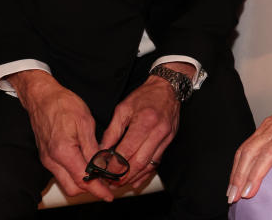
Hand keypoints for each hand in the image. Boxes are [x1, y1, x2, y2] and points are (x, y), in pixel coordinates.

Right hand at [9, 70, 113, 200]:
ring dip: (81, 183)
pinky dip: (73, 175)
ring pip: (65, 182)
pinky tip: (85, 167)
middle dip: (90, 189)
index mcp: (63, 152)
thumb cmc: (64, 104)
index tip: (108, 195)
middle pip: (72, 188)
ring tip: (98, 176)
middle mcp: (52, 160)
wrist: (42, 96)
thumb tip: (102, 167)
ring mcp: (47, 159)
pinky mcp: (46, 156)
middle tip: (106, 184)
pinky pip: (60, 173)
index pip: (83, 180)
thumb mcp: (86, 123)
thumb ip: (93, 149)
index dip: (98, 189)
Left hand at [98, 62, 189, 187]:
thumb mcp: (123, 108)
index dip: (114, 165)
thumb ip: (112, 131)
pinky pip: (157, 162)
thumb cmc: (145, 95)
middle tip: (111, 182)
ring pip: (149, 165)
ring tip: (121, 183)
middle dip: (124, 176)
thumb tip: (102, 150)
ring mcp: (165, 138)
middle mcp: (157, 132)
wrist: (167, 88)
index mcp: (144, 122)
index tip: (104, 172)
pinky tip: (136, 179)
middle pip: (139, 162)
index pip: (127, 151)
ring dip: (134, 177)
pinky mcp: (169, 141)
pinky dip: (146, 173)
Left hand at [227, 83, 271, 203]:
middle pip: (251, 153)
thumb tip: (258, 162)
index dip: (236, 170)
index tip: (231, 189)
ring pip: (269, 153)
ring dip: (257, 174)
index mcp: (266, 128)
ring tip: (250, 192)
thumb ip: (270, 140)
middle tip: (234, 196)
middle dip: (240, 176)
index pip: (244, 150)